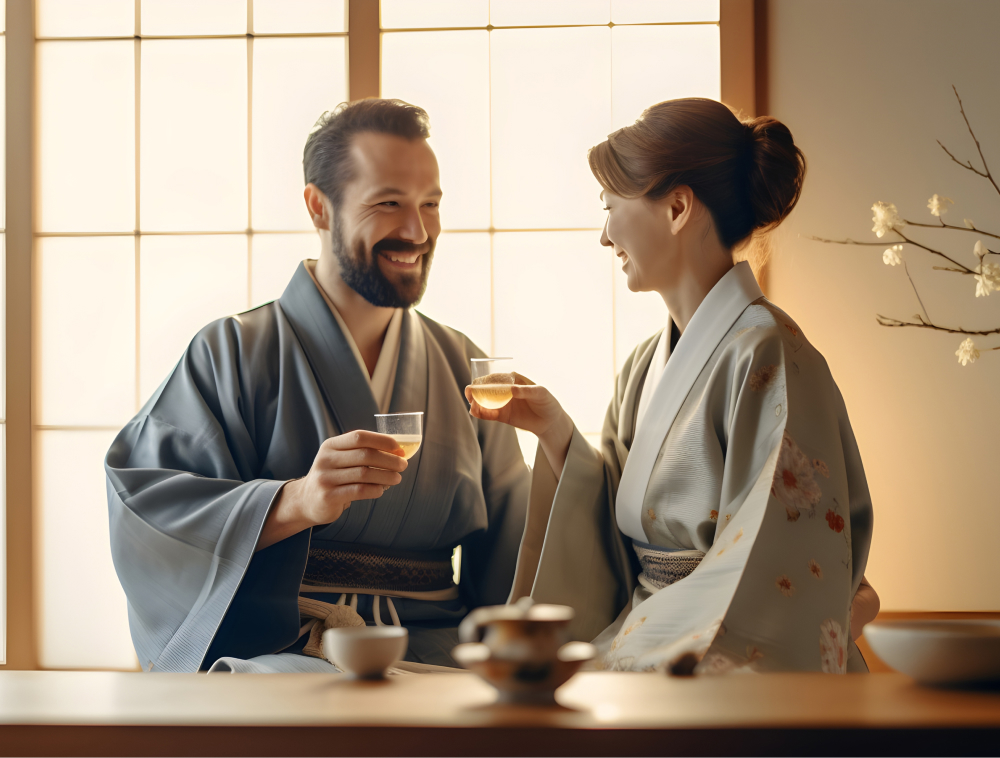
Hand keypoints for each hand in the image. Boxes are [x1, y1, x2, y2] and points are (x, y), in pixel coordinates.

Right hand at [257, 430, 406, 549]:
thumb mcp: (339, 460)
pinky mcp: (329, 496)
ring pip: (364, 474)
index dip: (381, 440)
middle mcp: (326, 459)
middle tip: (403, 465)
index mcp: (331, 446)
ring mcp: (326, 478)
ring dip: (386, 476)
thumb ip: (361, 453)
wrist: (305, 501)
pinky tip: (381, 490)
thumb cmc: (332, 477)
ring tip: (397, 478)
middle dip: (389, 460)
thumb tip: (396, 452)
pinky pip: (359, 491)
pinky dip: (375, 489)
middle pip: (365, 455)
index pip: (359, 437)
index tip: (398, 448)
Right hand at [466, 373, 573, 474]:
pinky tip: (476, 413)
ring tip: (473, 408)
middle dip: (475, 392)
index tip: (478, 386)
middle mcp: (504, 390)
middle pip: (485, 389)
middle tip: (470, 396)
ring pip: (484, 402)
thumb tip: (511, 389)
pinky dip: (481, 413)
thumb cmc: (547, 402)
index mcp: (512, 380)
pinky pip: (488, 414)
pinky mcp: (502, 416)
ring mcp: (502, 403)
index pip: (495, 378)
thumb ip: (526, 391)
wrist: (551, 421)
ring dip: (476, 403)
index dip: (484, 381)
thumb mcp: (541, 393)